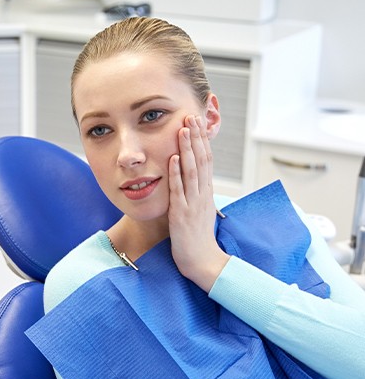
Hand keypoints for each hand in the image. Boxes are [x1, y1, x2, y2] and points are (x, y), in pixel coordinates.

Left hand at [167, 114, 229, 291]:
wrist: (203, 262)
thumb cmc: (198, 238)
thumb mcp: (199, 210)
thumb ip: (196, 194)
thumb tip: (193, 178)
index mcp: (206, 192)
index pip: (206, 160)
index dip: (202, 140)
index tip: (197, 122)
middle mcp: (202, 194)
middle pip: (201, 160)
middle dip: (196, 137)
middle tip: (191, 116)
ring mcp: (193, 203)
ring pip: (192, 171)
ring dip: (186, 149)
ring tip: (183, 130)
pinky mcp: (182, 214)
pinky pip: (179, 190)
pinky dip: (176, 173)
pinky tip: (171, 158)